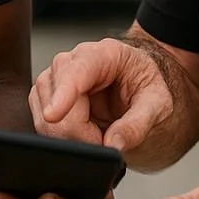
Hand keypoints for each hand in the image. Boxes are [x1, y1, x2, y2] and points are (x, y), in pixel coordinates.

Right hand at [30, 39, 173, 157]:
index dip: (62, 94)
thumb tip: (113, 144)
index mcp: (103, 54)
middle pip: (56, 99)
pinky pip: (41, 124)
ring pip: (43, 115)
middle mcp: (72, 61)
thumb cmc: (145, 85)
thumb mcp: (158, 104)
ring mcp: (55, 79)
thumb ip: (137, 125)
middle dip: (78, 132)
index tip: (53, 115)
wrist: (137, 84)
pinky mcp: (45, 98)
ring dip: (69, 137)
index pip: (75, 71)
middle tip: (104, 142)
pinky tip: (83, 134)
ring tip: (97, 134)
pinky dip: (60, 138)